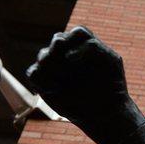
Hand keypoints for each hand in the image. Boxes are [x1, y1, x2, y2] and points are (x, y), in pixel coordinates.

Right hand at [26, 26, 141, 143]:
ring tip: (67, 82)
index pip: (78, 32)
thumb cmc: (111, 85)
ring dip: (55, 68)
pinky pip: (34, 73)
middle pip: (58, 40)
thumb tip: (68, 55)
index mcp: (86, 46)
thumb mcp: (110, 61)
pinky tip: (57, 90)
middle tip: (72, 69)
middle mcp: (68, 53)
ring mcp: (55, 66)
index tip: (79, 60)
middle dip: (64, 52)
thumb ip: (94, 47)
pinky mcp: (44, 82)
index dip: (77, 41)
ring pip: (44, 55)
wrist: (105, 110)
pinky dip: (43, 80)